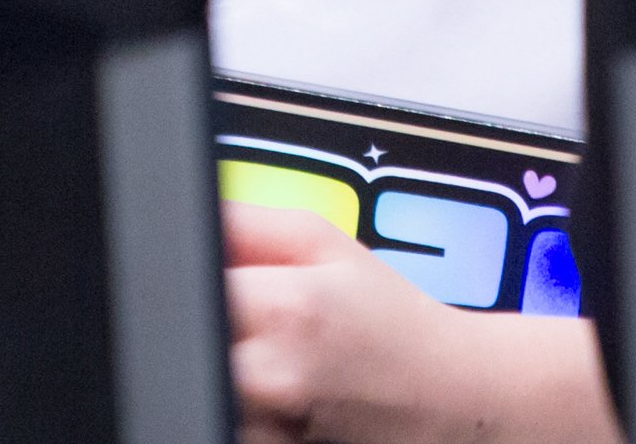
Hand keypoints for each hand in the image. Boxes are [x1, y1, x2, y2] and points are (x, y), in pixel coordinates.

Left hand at [223, 202, 623, 443]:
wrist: (448, 397)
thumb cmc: (391, 321)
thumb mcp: (323, 241)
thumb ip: (245, 221)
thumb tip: (191, 214)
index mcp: (284, 309)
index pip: (187, 280)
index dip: (198, 274)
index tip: (223, 276)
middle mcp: (269, 379)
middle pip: (191, 340)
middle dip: (210, 321)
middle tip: (251, 317)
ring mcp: (268, 433)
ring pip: (200, 385)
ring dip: (223, 365)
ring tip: (266, 354)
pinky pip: (226, 419)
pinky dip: (242, 402)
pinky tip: (276, 389)